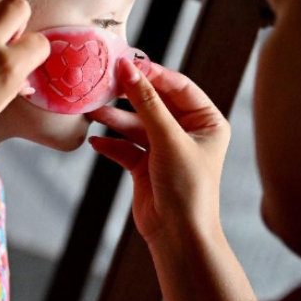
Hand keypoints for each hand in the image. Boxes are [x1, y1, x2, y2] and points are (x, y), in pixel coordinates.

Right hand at [88, 58, 230, 246]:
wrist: (178, 236)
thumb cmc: (187, 188)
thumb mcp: (168, 139)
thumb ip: (147, 103)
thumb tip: (128, 70)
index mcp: (206, 122)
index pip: (178, 86)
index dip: (152, 74)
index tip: (125, 65)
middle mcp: (187, 133)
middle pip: (153, 103)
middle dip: (129, 96)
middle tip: (104, 83)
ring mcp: (164, 149)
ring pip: (136, 125)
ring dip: (115, 119)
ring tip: (93, 112)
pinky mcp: (145, 166)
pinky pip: (125, 147)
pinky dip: (110, 143)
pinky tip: (95, 141)